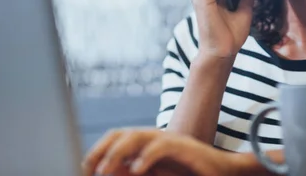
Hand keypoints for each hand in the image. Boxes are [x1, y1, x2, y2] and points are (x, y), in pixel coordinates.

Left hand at [82, 128, 243, 175]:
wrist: (220, 171)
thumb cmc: (187, 173)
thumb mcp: (155, 175)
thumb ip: (133, 171)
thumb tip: (110, 171)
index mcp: (146, 142)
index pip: (115, 137)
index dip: (98, 150)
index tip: (85, 167)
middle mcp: (154, 136)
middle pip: (121, 133)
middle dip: (102, 149)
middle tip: (89, 169)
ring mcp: (167, 138)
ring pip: (136, 135)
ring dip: (117, 152)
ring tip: (105, 171)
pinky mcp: (181, 145)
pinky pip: (159, 146)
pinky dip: (145, 157)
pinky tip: (135, 170)